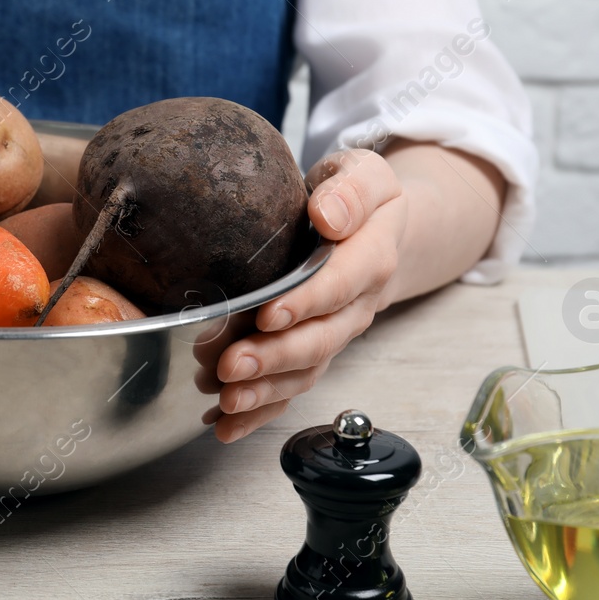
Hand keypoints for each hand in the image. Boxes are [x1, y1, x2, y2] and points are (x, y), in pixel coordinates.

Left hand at [212, 148, 406, 443]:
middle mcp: (355, 306)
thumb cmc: (359, 199)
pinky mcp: (313, 351)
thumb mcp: (368, 175)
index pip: (340, 285)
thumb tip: (329, 215)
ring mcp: (334, 333)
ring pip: (305, 371)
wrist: (375, 230)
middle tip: (232, 367)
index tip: (267, 313)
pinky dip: (259, 411)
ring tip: (225, 402)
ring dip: (265, 392)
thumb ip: (352, 191)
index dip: (306, 302)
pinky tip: (223, 424)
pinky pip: (291, 388)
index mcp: (371, 258)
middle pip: (320, 339)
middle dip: (275, 357)